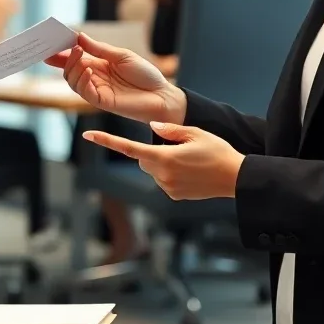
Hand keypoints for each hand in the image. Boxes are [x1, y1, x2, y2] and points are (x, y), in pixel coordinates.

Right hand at [44, 32, 185, 125]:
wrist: (161, 94)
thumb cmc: (144, 74)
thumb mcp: (121, 55)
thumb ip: (99, 49)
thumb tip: (78, 36)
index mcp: (98, 65)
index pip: (74, 58)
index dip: (61, 51)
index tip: (50, 42)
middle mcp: (94, 77)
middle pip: (68, 69)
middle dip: (61, 58)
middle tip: (60, 47)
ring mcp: (97, 90)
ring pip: (72, 81)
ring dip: (72, 67)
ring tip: (78, 54)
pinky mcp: (102, 101)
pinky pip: (85, 92)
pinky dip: (82, 81)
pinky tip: (88, 70)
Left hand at [83, 122, 244, 199]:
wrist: (235, 178)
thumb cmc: (216, 151)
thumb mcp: (194, 132)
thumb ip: (169, 130)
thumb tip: (152, 128)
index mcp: (163, 157)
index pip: (128, 148)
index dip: (107, 140)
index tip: (88, 135)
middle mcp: (161, 175)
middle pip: (143, 159)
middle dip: (151, 151)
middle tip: (177, 145)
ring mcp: (167, 188)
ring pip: (153, 170)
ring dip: (162, 162)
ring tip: (189, 159)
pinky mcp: (174, 196)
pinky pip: (163, 181)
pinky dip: (170, 174)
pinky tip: (190, 171)